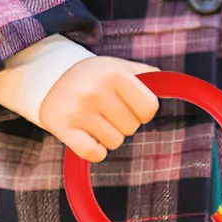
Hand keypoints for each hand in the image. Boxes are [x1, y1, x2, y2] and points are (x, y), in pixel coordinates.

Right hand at [34, 56, 159, 160]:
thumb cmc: (94, 76)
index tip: (130, 104)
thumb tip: (173, 84)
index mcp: (113, 74)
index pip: (149, 108)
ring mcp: (77, 111)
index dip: (143, 110)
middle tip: (107, 110)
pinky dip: (95, 150)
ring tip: (94, 119)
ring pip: (115, 142)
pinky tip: (87, 135)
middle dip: (124, 122)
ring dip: (109, 136)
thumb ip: (147, 75)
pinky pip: (95, 154)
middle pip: (132, 127)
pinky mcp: (63, 129)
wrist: (48, 78)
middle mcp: (95, 91)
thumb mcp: (119, 66)